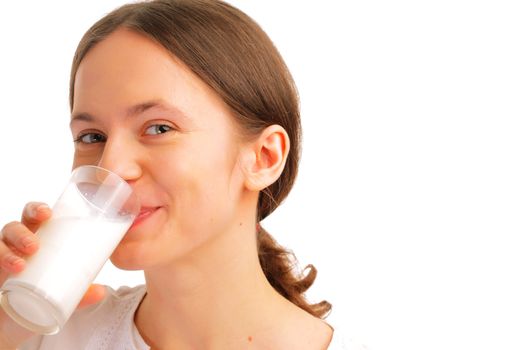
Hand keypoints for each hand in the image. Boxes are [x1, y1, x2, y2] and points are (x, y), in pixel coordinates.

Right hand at [0, 202, 105, 347]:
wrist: (16, 322)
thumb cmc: (40, 297)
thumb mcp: (64, 293)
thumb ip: (81, 293)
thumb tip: (101, 292)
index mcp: (38, 238)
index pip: (34, 216)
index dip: (37, 209)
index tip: (47, 213)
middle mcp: (16, 245)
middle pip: (14, 228)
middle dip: (22, 232)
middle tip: (34, 246)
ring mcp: (2, 257)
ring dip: (7, 252)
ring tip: (20, 264)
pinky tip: (4, 271)